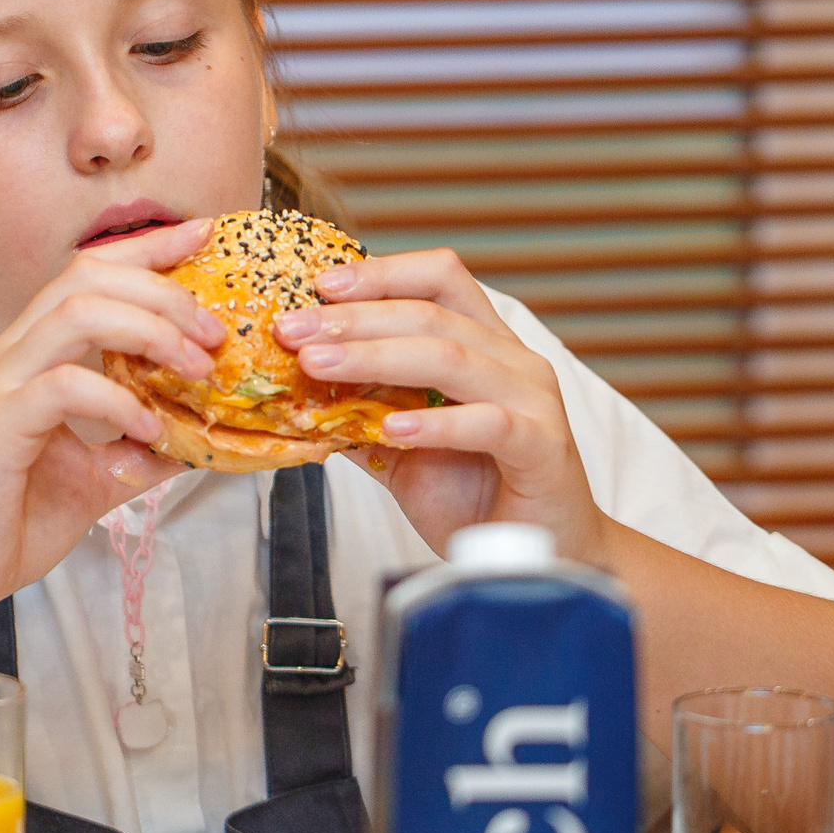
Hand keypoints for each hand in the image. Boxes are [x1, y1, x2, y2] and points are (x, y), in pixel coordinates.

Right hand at [0, 219, 222, 624]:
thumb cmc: (10, 517)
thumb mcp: (100, 475)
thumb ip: (144, 447)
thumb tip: (204, 436)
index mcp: (34, 352)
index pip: (89, 272)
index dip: (148, 246)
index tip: (205, 235)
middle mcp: (14, 353)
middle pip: (87, 277)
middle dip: (162, 289)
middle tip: (214, 328)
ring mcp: (1, 383)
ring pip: (76, 314)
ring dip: (149, 331)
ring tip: (196, 368)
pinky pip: (65, 387)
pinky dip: (118, 401)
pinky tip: (149, 429)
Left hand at [274, 247, 608, 563]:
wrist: (543, 558)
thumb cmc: (475, 496)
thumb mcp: (402, 451)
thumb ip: (360, 418)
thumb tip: (291, 396)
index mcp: (485, 347)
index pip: (439, 280)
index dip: (381, 274)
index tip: (320, 286)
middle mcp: (513, 362)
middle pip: (431, 314)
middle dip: (354, 319)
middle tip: (294, 330)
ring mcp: (533, 401)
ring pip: (452, 358)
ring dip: (376, 358)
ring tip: (319, 366)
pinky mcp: (542, 448)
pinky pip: (489, 423)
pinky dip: (437, 424)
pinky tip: (394, 429)